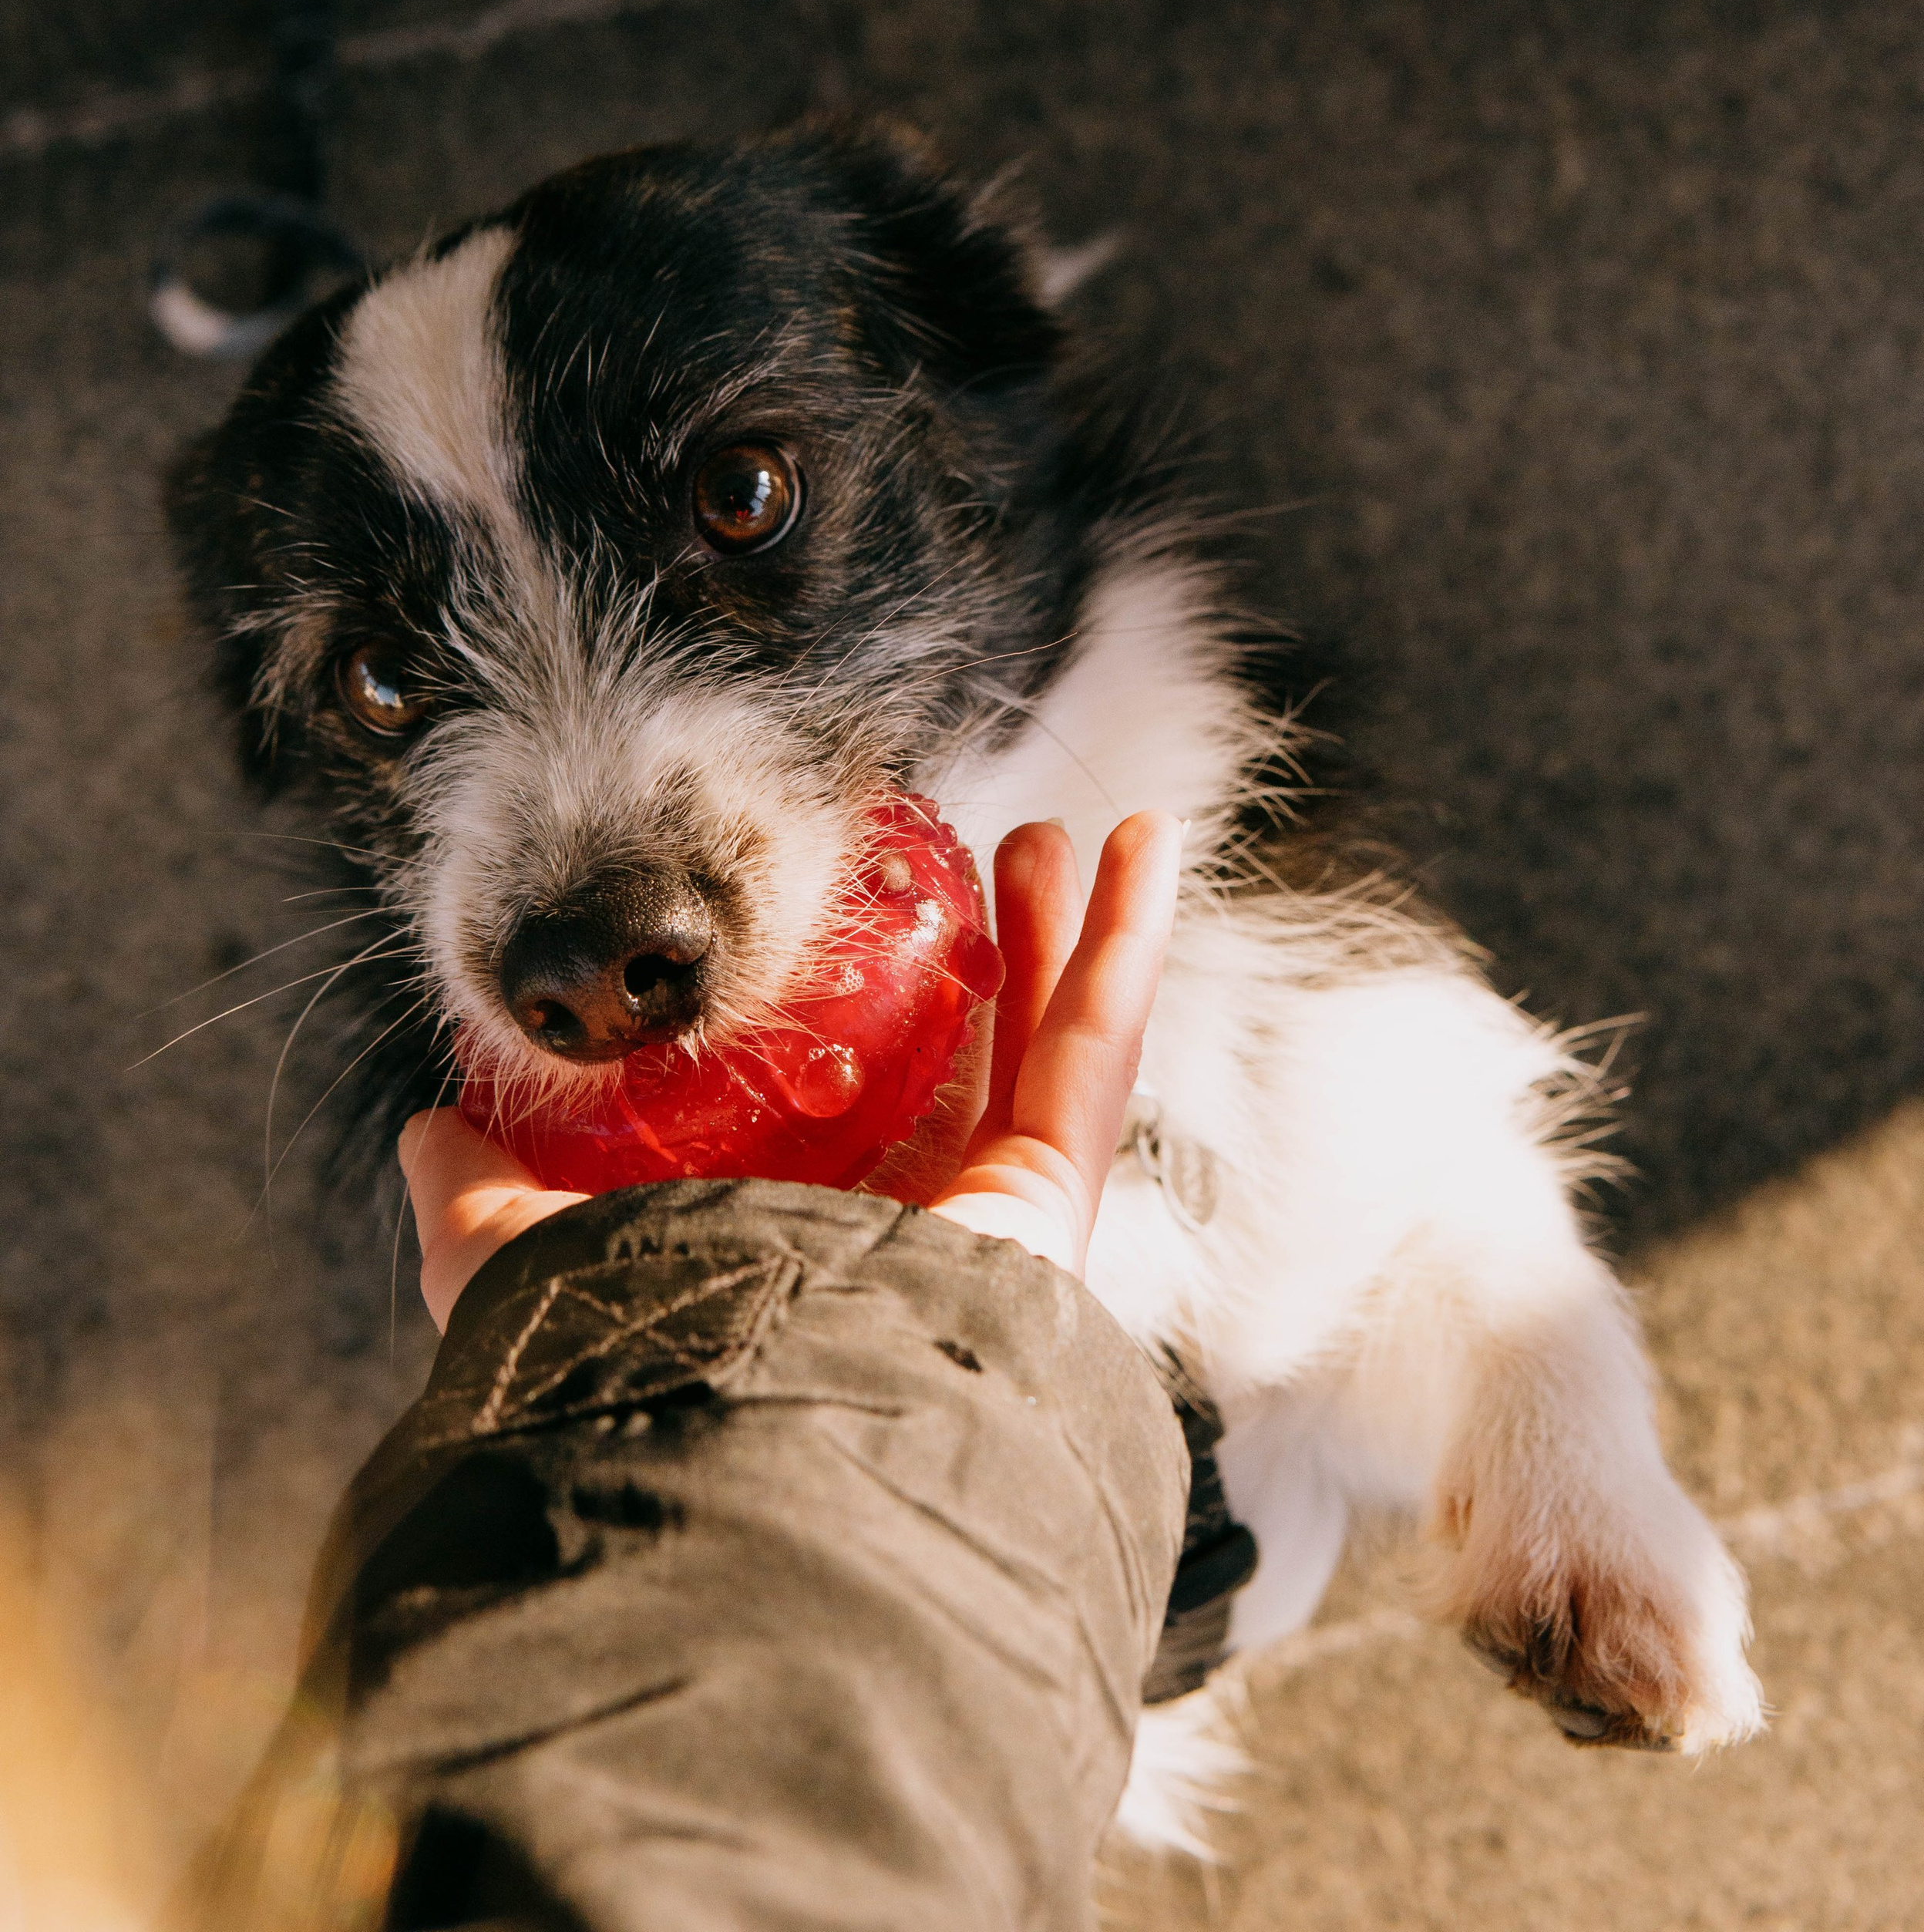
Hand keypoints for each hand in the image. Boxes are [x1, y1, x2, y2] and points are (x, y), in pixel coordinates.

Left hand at [400, 810, 1181, 1325]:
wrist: (723, 1439)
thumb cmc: (623, 1365)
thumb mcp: (510, 1249)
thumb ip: (477, 1188)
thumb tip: (428, 1128)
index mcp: (790, 1241)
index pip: (843, 1111)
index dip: (863, 1013)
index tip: (859, 927)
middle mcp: (898, 1236)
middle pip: (958, 1064)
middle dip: (974, 956)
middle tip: (972, 863)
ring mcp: (986, 1222)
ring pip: (1040, 1045)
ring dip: (1059, 931)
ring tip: (1049, 838)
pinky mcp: (1048, 1204)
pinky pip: (1097, 1051)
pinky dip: (1127, 944)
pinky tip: (1142, 855)